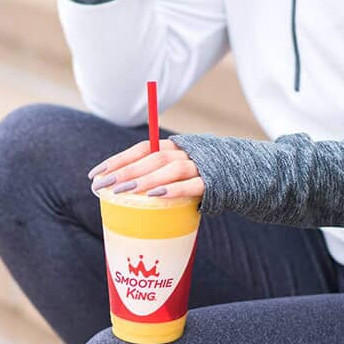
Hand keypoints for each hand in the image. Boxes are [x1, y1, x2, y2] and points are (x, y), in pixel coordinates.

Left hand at [88, 140, 204, 197]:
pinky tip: (156, 196)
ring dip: (145, 180)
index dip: (118, 160)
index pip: (141, 148)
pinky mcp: (214, 183)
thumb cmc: (204, 175)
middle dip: (124, 171)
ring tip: (123, 191)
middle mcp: (185, 152)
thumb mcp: (179, 170)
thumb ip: (158, 175)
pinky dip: (175, 190)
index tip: (95, 174)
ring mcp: (200, 166)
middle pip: (151, 158)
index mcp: (174, 148)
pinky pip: (193, 185)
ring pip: (170, 169)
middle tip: (102, 186)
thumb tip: (124, 191)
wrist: (248, 174)